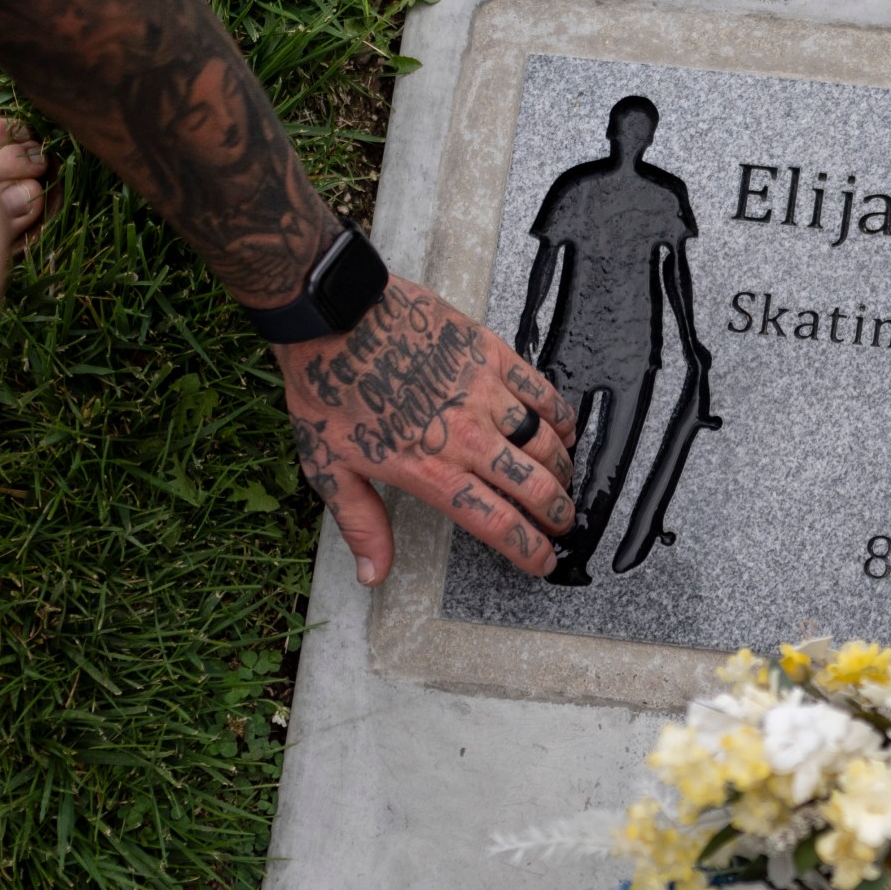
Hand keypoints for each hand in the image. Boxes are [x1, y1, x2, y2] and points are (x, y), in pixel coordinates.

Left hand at [281, 275, 579, 583]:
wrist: (331, 315)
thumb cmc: (326, 387)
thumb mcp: (329, 465)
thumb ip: (360, 522)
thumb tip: (373, 574)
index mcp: (429, 470)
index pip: (496, 523)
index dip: (528, 549)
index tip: (543, 562)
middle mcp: (465, 437)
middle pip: (533, 487)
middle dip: (556, 514)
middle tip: (560, 523)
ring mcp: (484, 394)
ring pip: (545, 443)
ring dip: (561, 470)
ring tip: (561, 482)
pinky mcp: (490, 355)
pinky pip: (542, 392)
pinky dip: (560, 417)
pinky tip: (564, 430)